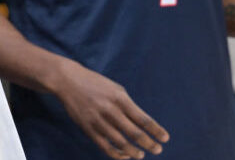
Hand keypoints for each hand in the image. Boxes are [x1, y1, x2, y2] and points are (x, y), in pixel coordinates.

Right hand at [51, 60, 168, 158]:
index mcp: (120, 98)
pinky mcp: (88, 128)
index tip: (165, 138)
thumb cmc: (96, 84)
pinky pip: (105, 146)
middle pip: (134, 133)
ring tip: (141, 155)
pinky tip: (124, 156)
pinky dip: (116, 154)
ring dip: (133, 152)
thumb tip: (142, 124)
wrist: (69, 81)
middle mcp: (110, 110)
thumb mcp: (115, 89)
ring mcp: (98, 120)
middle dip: (148, 143)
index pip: (143, 119)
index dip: (156, 130)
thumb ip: (128, 105)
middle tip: (158, 150)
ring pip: (120, 142)